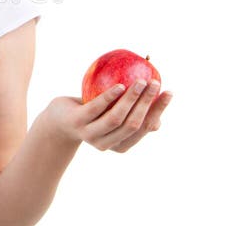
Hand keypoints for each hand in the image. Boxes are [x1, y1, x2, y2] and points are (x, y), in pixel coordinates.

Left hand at [42, 80, 172, 152]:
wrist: (57, 120)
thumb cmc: (92, 114)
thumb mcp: (112, 115)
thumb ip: (132, 115)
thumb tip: (158, 116)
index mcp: (121, 144)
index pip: (145, 128)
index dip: (159, 110)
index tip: (169, 92)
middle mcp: (107, 143)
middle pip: (133, 124)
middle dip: (147, 104)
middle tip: (156, 83)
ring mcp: (91, 135)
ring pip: (116, 118)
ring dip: (131, 99)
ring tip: (140, 81)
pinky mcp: (77, 123)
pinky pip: (96, 108)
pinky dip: (109, 97)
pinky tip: (120, 85)